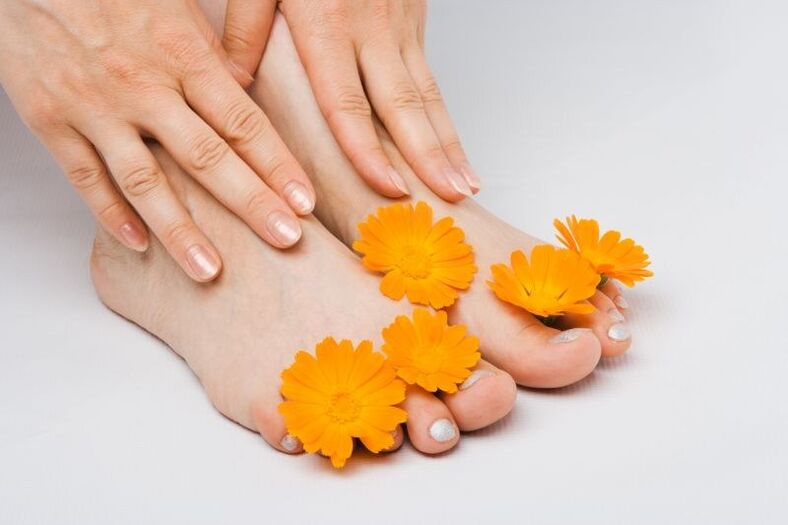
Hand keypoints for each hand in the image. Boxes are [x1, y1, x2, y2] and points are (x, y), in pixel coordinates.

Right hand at [0, 0, 315, 281]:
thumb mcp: (174, 3)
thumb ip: (210, 51)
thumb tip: (246, 87)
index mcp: (182, 54)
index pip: (243, 122)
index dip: (278, 166)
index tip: (305, 203)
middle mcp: (144, 86)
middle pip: (208, 158)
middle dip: (252, 204)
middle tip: (286, 239)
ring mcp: (96, 107)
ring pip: (145, 181)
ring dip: (181, 231)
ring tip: (210, 271)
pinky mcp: (50, 120)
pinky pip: (86, 178)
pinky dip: (112, 216)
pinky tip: (141, 245)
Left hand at [222, 0, 478, 201]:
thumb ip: (246, 28)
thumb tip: (233, 83)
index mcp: (328, 24)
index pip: (349, 104)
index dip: (369, 152)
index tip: (389, 189)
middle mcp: (372, 30)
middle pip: (404, 107)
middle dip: (430, 159)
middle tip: (451, 200)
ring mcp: (400, 25)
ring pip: (429, 95)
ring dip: (449, 144)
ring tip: (466, 185)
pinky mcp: (414, 19)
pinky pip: (432, 78)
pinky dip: (445, 117)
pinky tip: (453, 146)